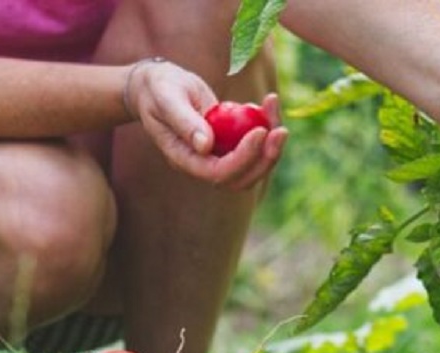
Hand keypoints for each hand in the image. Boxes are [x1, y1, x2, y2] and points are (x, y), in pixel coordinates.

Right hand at [126, 60, 286, 191]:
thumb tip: (206, 146)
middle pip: (242, 179)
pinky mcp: (229, 144)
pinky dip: (268, 126)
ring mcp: (218, 155)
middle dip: (266, 159)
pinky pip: (256, 146)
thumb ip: (183, 121)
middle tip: (281, 131)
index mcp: (184, 159)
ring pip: (253, 166)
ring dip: (272, 144)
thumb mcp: (167, 99)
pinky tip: (267, 102)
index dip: (243, 158)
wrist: (159, 87)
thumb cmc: (158, 90)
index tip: (260, 131)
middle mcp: (203, 164)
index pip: (219, 173)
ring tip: (274, 106)